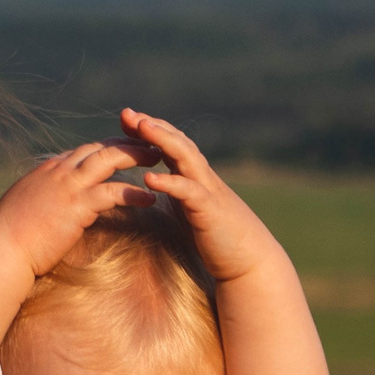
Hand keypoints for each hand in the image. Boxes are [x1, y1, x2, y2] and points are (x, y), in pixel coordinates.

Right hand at [0, 140, 154, 279]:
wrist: (0, 250)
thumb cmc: (6, 237)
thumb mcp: (22, 208)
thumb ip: (38, 199)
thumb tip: (41, 204)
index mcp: (47, 171)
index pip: (82, 151)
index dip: (106, 147)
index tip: (125, 147)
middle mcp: (58, 171)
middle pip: (99, 147)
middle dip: (126, 143)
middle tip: (149, 145)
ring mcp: (67, 186)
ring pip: (109, 159)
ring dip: (135, 155)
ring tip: (158, 158)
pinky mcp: (76, 206)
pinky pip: (113, 192)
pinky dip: (135, 192)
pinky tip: (151, 198)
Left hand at [114, 110, 285, 287]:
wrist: (250, 261)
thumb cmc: (218, 239)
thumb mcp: (191, 211)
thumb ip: (176, 195)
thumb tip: (152, 189)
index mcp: (194, 177)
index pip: (170, 144)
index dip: (149, 129)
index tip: (125, 119)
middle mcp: (202, 177)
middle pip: (177, 141)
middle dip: (152, 125)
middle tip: (127, 113)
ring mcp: (208, 191)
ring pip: (185, 156)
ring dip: (162, 140)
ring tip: (140, 128)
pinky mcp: (209, 211)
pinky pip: (189, 191)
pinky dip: (170, 182)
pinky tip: (149, 178)